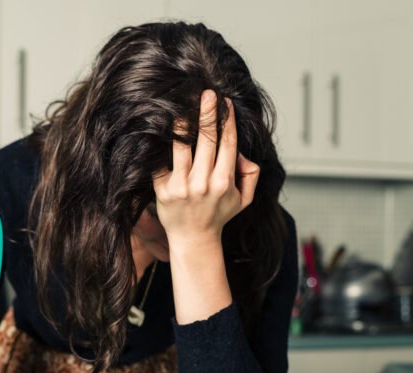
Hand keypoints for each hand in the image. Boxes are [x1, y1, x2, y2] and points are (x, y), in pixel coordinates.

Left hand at [152, 90, 259, 250]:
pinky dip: (162, 144)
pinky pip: (162, 162)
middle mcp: (203, 183)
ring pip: (182, 146)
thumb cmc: (218, 214)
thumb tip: (241, 152)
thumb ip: (250, 174)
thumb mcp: (244, 198)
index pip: (227, 143)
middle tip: (207, 93)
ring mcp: (182, 186)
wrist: (193, 239)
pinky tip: (162, 127)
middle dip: (207, 113)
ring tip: (183, 104)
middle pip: (206, 139)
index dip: (227, 120)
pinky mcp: (163, 190)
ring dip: (183, 123)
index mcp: (225, 181)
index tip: (225, 102)